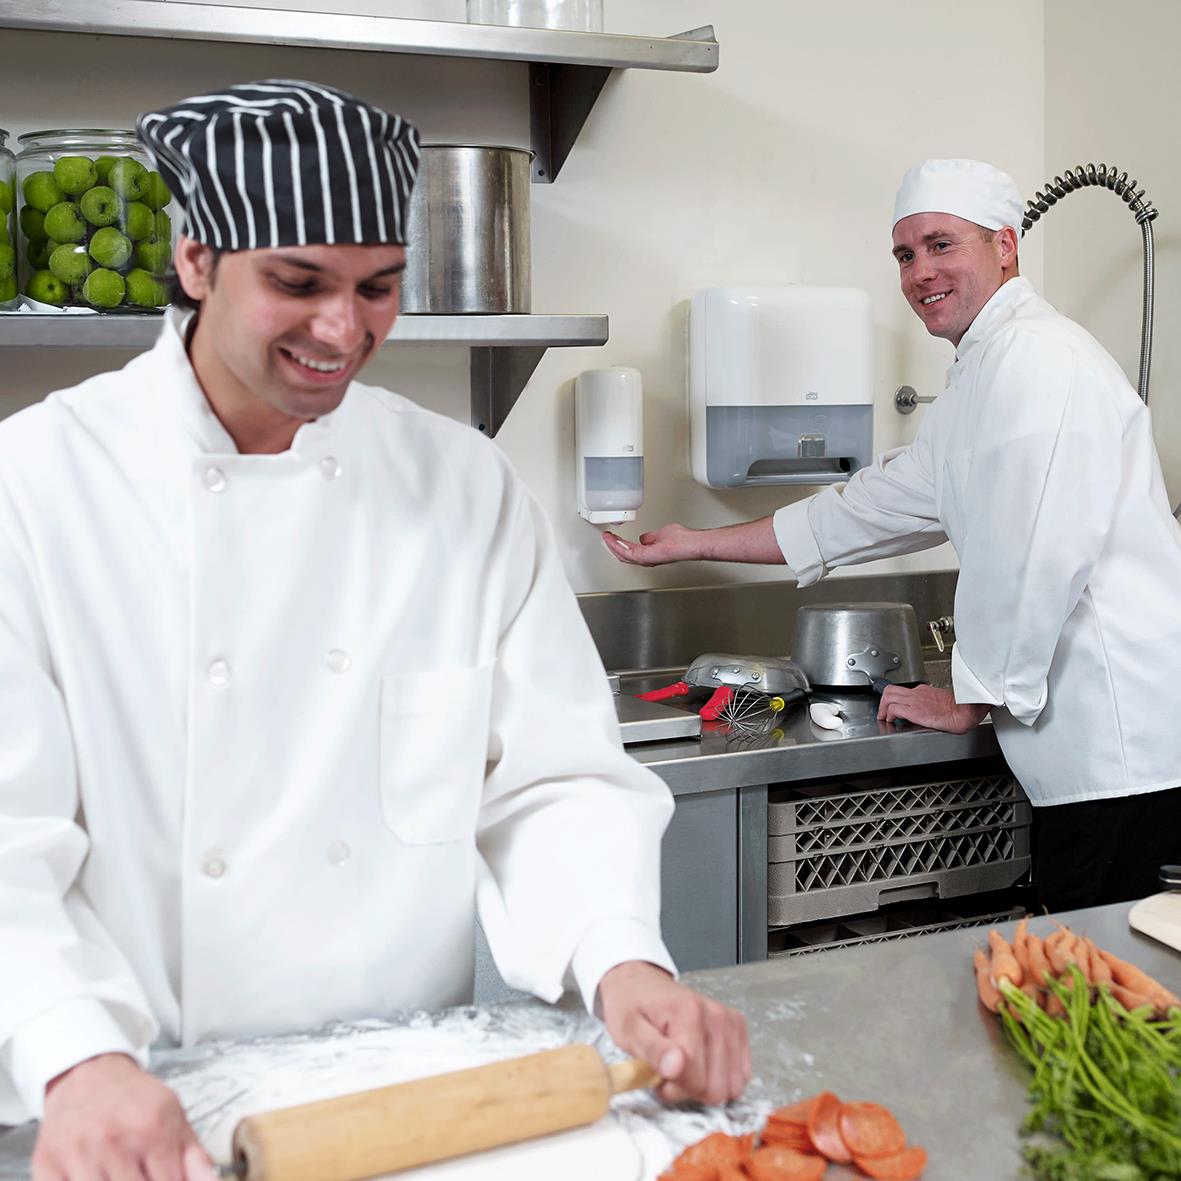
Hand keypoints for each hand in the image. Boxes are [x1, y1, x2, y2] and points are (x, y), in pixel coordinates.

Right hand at [33, 1053, 215, 1180]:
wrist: (86, 1073)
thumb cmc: (132, 1097)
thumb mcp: (173, 1114)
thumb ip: (194, 1155)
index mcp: (152, 1130)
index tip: (169, 1180)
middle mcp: (114, 1143)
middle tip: (143, 1175)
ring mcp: (78, 1157)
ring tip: (123, 1174)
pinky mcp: (48, 1168)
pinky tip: (96, 1175)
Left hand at [596, 961, 749, 1105]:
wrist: (641, 983)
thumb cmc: (631, 1006)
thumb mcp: (628, 1029)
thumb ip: (652, 1049)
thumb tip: (676, 1068)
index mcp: (689, 1013)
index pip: (694, 1079)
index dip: (672, 1088)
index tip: (656, 1075)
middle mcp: (717, 1016)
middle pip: (716, 1088)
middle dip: (689, 1089)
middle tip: (668, 1070)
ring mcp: (730, 1022)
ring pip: (731, 1087)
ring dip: (705, 1086)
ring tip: (683, 1067)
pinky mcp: (738, 1029)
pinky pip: (741, 1076)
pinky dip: (720, 1078)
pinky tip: (700, 1064)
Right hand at [602, 524, 701, 566]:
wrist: (692, 544)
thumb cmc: (684, 540)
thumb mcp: (662, 534)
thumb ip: (651, 537)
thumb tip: (643, 538)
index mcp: (651, 553)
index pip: (631, 550)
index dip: (620, 544)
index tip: (612, 537)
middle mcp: (648, 558)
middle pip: (625, 555)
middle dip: (614, 546)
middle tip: (606, 538)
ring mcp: (648, 559)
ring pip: (625, 555)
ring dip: (614, 546)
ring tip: (607, 538)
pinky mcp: (648, 557)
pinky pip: (629, 553)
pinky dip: (619, 546)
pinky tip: (614, 541)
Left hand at [877, 684, 989, 732]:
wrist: (965, 710)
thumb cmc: (960, 708)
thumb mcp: (942, 702)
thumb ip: (931, 703)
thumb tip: (928, 712)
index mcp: (924, 690)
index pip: (903, 690)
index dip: (894, 699)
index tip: (892, 707)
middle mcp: (917, 693)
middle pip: (891, 690)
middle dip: (882, 701)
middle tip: (882, 711)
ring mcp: (915, 700)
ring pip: (888, 696)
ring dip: (882, 708)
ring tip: (883, 717)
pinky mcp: (914, 710)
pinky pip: (893, 709)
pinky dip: (888, 715)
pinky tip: (891, 721)